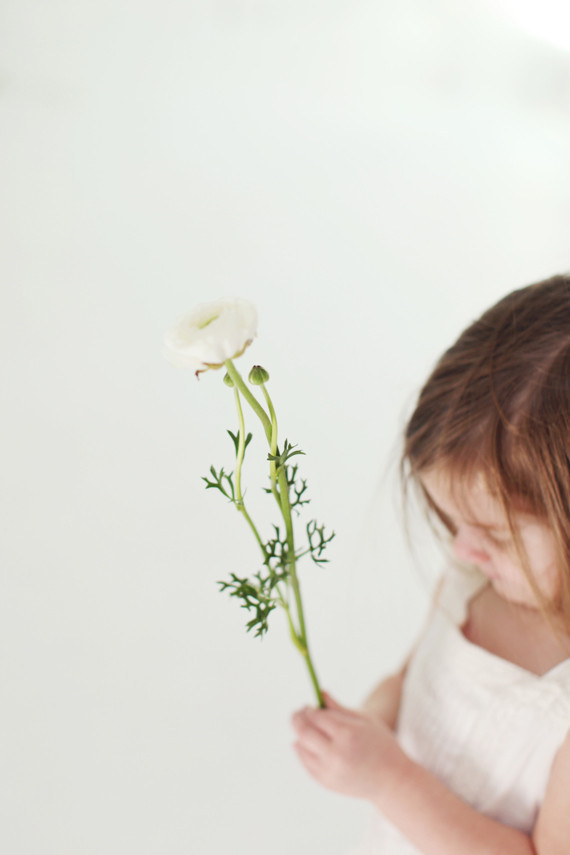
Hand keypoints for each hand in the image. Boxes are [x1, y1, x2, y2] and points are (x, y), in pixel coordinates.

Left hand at [291, 691, 408, 801]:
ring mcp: (330, 771)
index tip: (309, 705)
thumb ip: (339, 707)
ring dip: (299, 734)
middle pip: (304, 732)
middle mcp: (336, 753)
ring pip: (301, 747)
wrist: (393, 781)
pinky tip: (303, 744)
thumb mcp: (365, 719)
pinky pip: (306, 764)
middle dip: (298, 719)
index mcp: (347, 734)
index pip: (316, 716)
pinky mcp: (327, 783)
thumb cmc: (382, 744)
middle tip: (299, 712)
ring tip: (304, 728)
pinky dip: (302, 751)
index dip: (309, 709)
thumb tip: (320, 693)